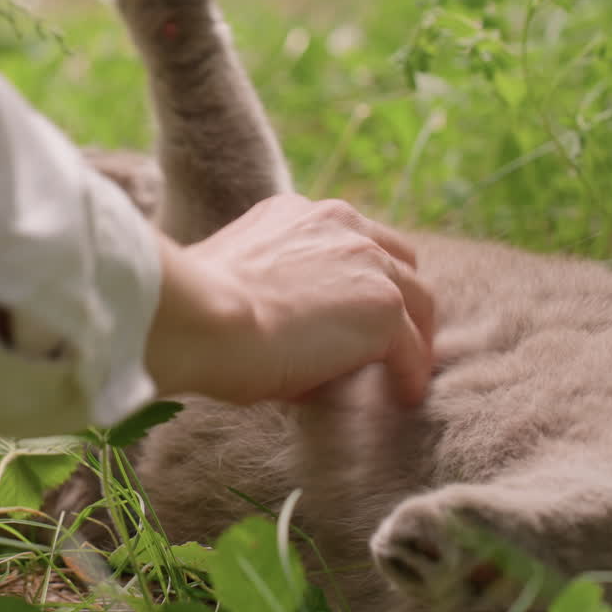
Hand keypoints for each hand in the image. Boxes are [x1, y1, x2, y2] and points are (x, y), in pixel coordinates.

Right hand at [145, 194, 434, 405]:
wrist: (199, 319)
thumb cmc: (196, 314)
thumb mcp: (236, 284)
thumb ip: (272, 294)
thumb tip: (295, 345)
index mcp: (295, 214)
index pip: (346, 239)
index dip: (355, 276)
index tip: (349, 309)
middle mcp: (338, 223)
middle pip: (397, 258)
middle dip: (398, 294)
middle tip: (393, 335)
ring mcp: (367, 262)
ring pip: (416, 297)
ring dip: (413, 334)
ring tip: (406, 370)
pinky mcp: (383, 307)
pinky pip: (412, 347)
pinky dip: (411, 373)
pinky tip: (404, 397)